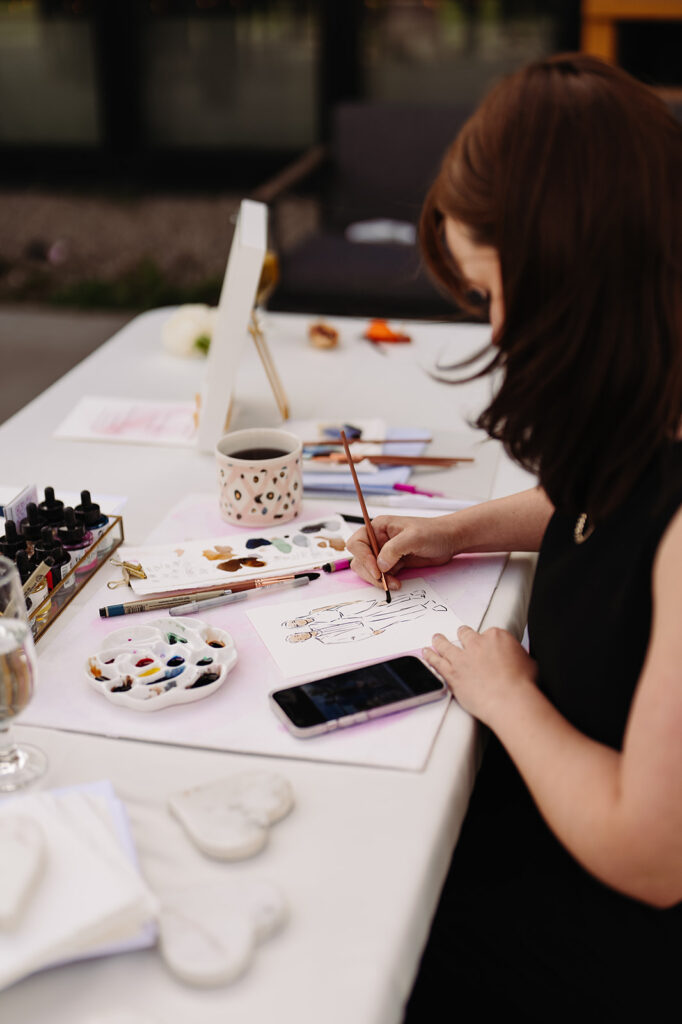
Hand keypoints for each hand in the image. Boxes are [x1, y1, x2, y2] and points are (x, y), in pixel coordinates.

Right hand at [346, 515, 458, 590]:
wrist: (449, 541)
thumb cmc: (433, 532)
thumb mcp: (413, 537)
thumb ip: (394, 549)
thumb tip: (380, 564)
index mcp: (378, 527)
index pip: (358, 543)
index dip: (363, 557)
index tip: (376, 570)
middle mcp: (378, 539)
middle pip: (360, 559)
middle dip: (370, 572)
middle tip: (384, 581)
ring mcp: (384, 552)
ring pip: (369, 570)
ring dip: (378, 579)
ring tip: (393, 584)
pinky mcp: (392, 563)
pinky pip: (381, 575)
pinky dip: (386, 582)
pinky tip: (397, 583)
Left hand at [423, 625, 537, 726]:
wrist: (510, 699)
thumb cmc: (523, 684)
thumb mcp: (529, 662)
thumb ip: (518, 657)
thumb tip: (519, 661)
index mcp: (497, 637)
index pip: (489, 634)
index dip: (488, 642)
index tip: (487, 646)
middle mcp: (477, 644)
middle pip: (466, 635)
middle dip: (463, 635)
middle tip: (461, 635)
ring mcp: (462, 658)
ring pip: (447, 645)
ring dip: (440, 641)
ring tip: (436, 639)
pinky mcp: (452, 673)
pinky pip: (437, 662)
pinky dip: (430, 657)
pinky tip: (426, 653)